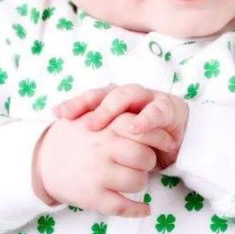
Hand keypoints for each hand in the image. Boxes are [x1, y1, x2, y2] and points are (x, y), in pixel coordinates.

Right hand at [32, 112, 175, 217]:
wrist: (40, 162)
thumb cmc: (70, 138)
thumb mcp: (88, 116)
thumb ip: (113, 113)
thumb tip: (143, 118)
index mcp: (104, 126)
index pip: (142, 129)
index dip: (159, 137)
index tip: (166, 142)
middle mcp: (103, 148)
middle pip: (144, 157)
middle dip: (149, 162)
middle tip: (144, 163)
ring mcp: (98, 173)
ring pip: (138, 182)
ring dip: (141, 183)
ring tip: (133, 180)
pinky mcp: (93, 196)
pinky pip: (124, 206)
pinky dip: (139, 210)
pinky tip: (144, 209)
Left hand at [52, 84, 189, 168]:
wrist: (177, 141)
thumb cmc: (141, 140)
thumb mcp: (117, 139)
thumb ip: (98, 136)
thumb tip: (64, 139)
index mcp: (114, 100)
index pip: (92, 97)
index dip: (75, 103)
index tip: (57, 114)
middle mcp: (129, 95)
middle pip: (106, 93)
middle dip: (91, 106)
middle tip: (80, 123)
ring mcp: (148, 98)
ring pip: (128, 94)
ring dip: (112, 109)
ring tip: (99, 124)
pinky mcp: (167, 108)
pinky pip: (155, 112)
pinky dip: (145, 120)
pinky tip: (134, 129)